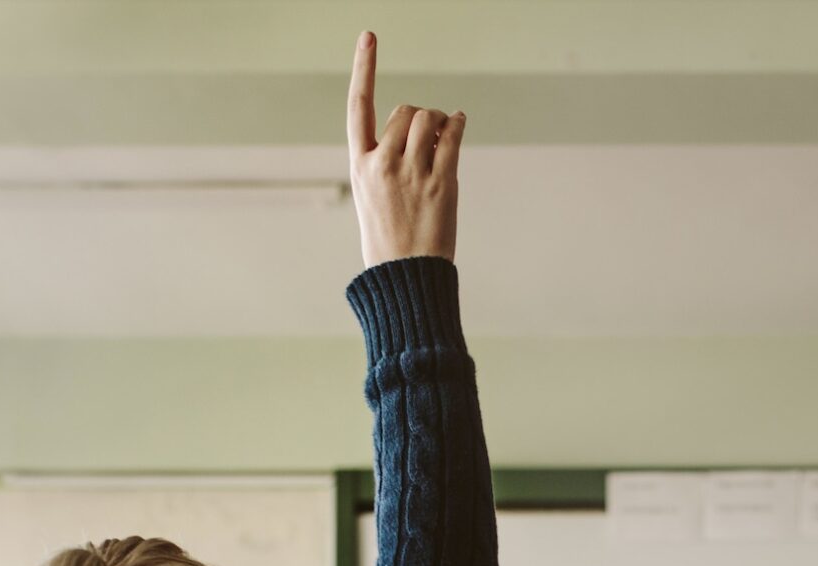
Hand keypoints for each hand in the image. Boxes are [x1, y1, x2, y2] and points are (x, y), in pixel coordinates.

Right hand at [345, 31, 462, 266]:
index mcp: (359, 166)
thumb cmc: (389, 241)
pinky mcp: (442, 183)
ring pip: (430, 119)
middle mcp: (383, 163)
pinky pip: (454, 137)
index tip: (369, 37)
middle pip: (406, 111)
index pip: (358, 106)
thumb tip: (423, 127)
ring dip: (441, 121)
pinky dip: (459, 124)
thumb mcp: (371, 198)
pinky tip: (460, 124)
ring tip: (444, 138)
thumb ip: (386, 162)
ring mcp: (413, 172)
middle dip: (421, 116)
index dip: (364, 68)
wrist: (405, 277)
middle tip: (430, 135)